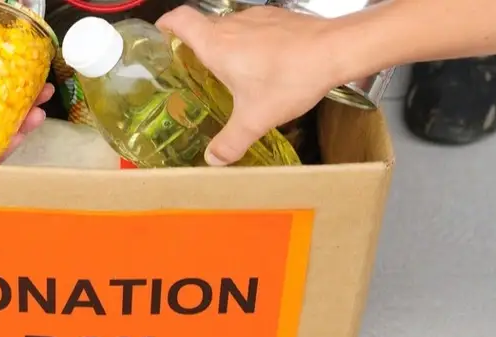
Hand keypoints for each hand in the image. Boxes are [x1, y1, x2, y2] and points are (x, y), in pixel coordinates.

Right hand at [157, 6, 349, 165]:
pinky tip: (266, 66)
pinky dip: (254, 44)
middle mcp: (233, 24)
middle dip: (196, 46)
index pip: (179, 19)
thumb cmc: (290, 77)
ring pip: (231, 28)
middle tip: (195, 69)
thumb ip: (231, 141)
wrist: (335, 50)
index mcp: (216, 44)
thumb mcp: (255, 118)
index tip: (161, 37)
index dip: (166, 25)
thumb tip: (213, 159)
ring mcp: (257, 18)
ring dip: (228, 46)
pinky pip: (256, 29)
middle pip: (203, 26)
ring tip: (234, 73)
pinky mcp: (279, 18)